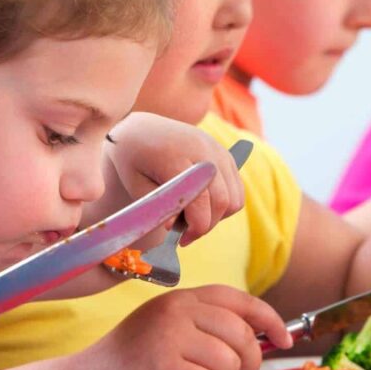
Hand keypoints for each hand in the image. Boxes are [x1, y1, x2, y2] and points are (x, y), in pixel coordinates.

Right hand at [78, 285, 291, 369]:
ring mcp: (168, 335)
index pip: (240, 300)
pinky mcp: (161, 365)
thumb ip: (208, 326)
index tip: (283, 339)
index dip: (269, 320)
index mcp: (182, 298)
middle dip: (248, 363)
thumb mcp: (170, 329)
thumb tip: (263, 337)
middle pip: (242, 334)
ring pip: (230, 361)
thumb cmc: (133, 363)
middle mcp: (176, 309)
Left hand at [101, 112, 244, 243]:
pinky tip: (203, 207)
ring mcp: (217, 151)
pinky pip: (237, 189)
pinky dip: (224, 205)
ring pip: (234, 198)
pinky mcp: (225, 154)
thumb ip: (157, 207)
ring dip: (217, 216)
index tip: (181, 240)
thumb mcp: (135, 184)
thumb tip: (174, 227)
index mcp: (176, 157)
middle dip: (206, 226)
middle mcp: (203, 150)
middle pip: (222, 201)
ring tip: (193, 219)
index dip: (195, 228)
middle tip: (186, 235)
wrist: (141, 129)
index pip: (200, 201)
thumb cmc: (133, 159)